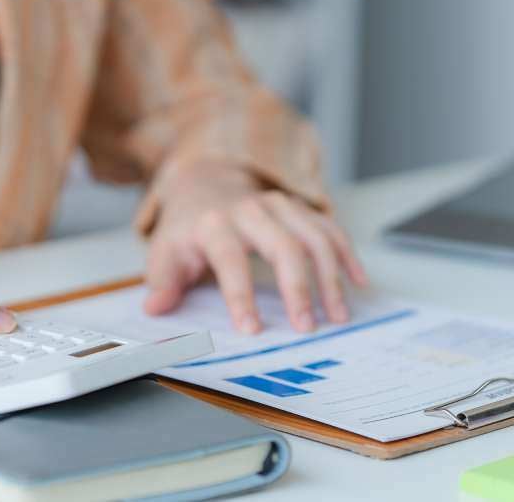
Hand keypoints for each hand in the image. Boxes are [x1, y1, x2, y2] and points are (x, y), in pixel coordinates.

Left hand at [144, 162, 367, 333]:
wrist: (204, 184)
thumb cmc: (187, 229)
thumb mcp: (164, 252)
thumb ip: (163, 282)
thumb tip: (155, 309)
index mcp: (213, 223)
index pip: (230, 259)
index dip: (240, 295)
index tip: (252, 330)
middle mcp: (250, 209)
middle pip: (283, 245)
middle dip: (297, 288)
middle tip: (307, 327)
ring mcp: (279, 205)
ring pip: (314, 236)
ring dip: (330, 277)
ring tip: (338, 315)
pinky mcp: (299, 208)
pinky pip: (330, 228)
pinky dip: (347, 254)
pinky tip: (358, 282)